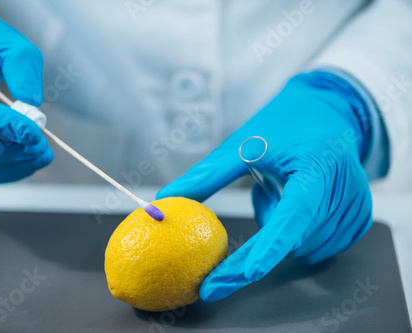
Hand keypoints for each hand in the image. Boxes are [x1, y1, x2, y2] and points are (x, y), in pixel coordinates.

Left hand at [157, 72, 373, 301]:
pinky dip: (298, 233)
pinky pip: (317, 246)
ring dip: (281, 232)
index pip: (287, 222)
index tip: (225, 279)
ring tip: (283, 190)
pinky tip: (298, 199)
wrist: (327, 113)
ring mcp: (355, 208)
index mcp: (314, 169)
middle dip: (263, 237)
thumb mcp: (243, 144)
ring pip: (303, 250)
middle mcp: (341, 193)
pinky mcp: (358, 219)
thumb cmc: (283, 125)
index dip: (257, 255)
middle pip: (291, 243)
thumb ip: (207, 176)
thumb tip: (167, 199)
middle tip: (262, 195)